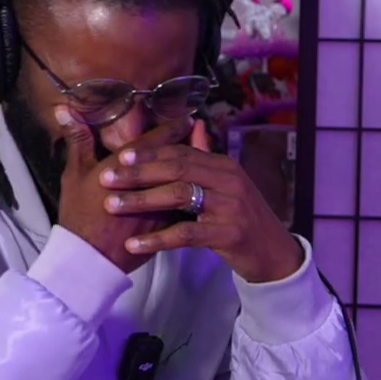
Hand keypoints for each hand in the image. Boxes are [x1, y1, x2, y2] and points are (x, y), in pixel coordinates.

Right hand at [54, 107, 190, 273]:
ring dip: (194, 168)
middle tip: (199, 130)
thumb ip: (78, 140)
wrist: (89, 257)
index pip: (156, 140)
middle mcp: (148, 181)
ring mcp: (161, 204)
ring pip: (185, 180)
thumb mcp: (74, 174)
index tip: (185, 117)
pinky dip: (194, 194)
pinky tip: (201, 188)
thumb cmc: (79, 214)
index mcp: (126, 165)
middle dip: (188, 142)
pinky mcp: (167, 224)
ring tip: (203, 156)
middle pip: (176, 157)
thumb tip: (64, 108)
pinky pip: (186, 205)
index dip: (173, 127)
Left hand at [100, 120, 304, 282]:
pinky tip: (134, 245)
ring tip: (112, 206)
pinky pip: (186, 233)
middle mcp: (229, 180)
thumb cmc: (243, 219)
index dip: (149, 152)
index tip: (118, 157)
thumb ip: (206, 157)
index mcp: (224, 165)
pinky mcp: (229, 233)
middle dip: (138, 172)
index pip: (180, 151)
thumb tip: (194, 125)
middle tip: (106, 178)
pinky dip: (157, 238)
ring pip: (178, 196)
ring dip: (141, 200)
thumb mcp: (228, 185)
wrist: (274, 254)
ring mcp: (231, 206)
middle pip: (176, 167)